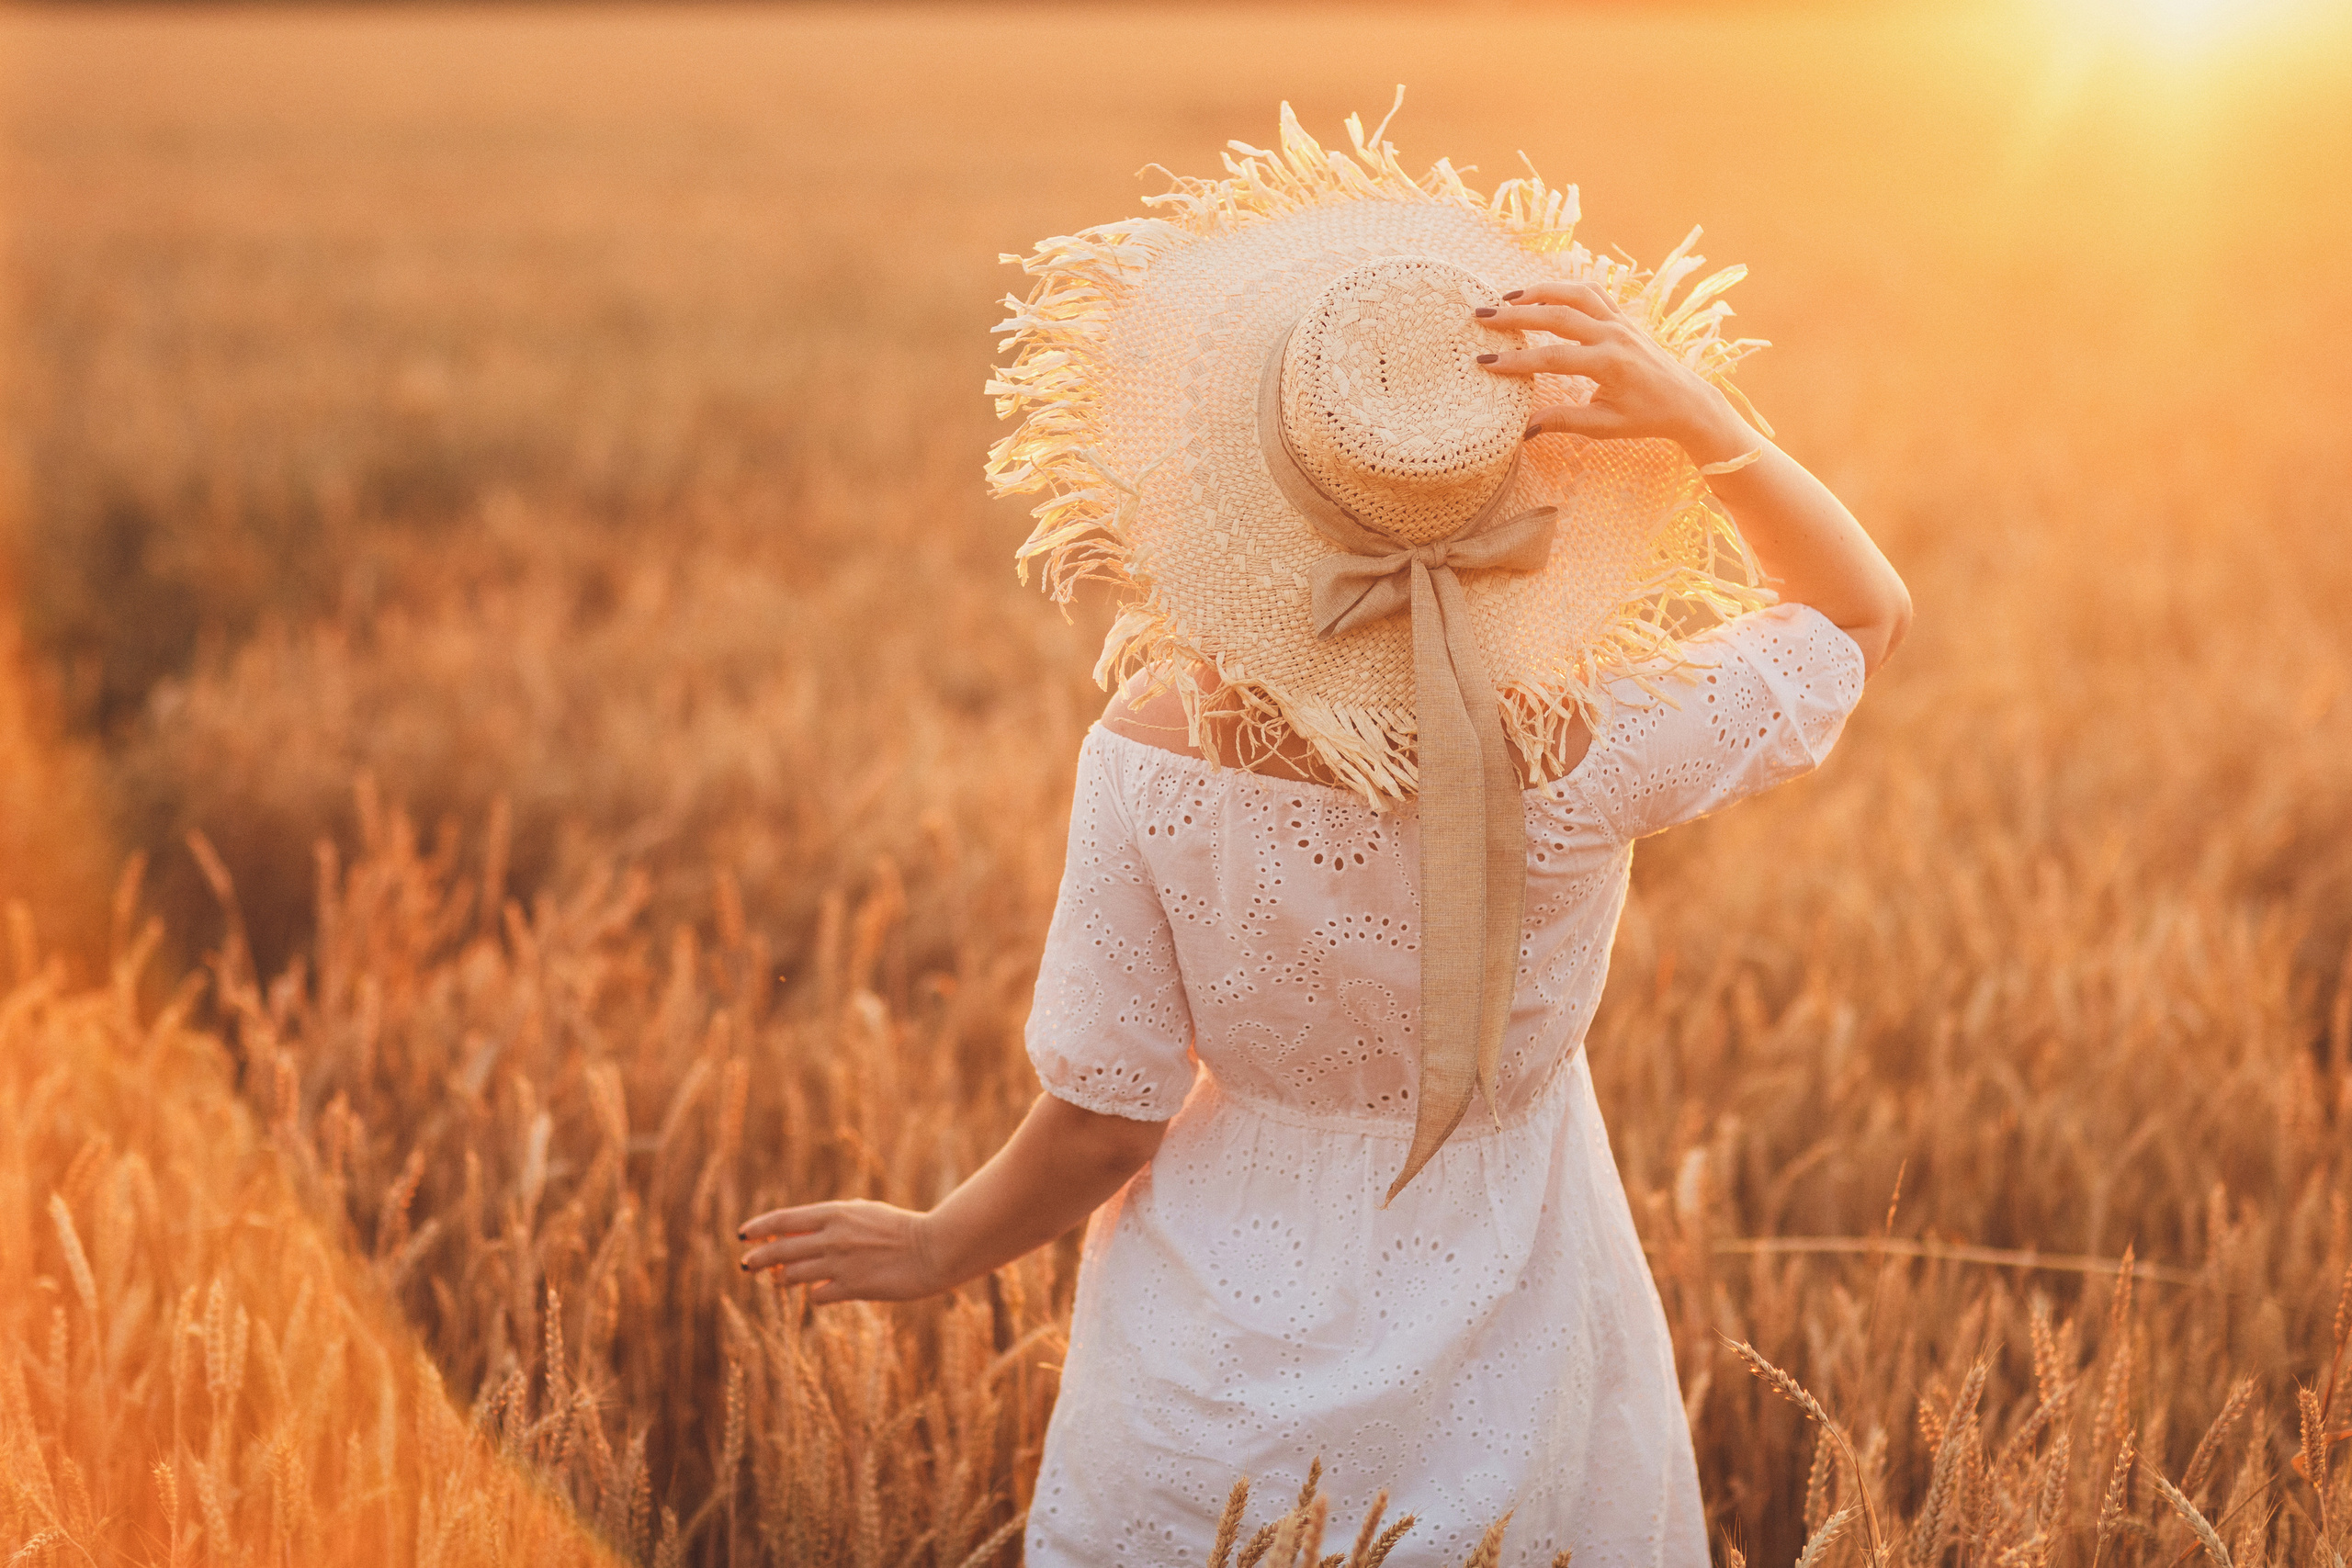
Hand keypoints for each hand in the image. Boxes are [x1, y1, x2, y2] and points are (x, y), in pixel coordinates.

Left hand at [737, 1199, 941, 1302]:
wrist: (933, 1249)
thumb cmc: (901, 1227)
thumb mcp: (865, 1212)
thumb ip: (835, 1218)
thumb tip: (805, 1227)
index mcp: (835, 1213)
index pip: (783, 1219)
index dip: (759, 1227)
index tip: (743, 1235)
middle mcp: (832, 1237)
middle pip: (779, 1249)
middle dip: (757, 1259)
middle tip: (745, 1265)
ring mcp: (840, 1264)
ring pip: (792, 1275)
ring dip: (781, 1279)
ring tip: (778, 1280)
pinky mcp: (852, 1288)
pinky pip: (818, 1295)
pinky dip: (814, 1294)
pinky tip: (818, 1293)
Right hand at [1472, 281, 1756, 464]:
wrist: (1686, 400)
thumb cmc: (1645, 417)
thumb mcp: (1602, 426)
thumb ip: (1562, 421)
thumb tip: (1523, 429)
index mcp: (1608, 364)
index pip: (1552, 357)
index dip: (1516, 361)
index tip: (1485, 363)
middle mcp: (1613, 335)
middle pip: (1557, 315)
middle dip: (1516, 315)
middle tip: (1483, 317)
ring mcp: (1620, 321)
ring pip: (1574, 293)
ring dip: (1538, 291)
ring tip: (1506, 298)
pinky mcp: (1622, 317)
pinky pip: (1591, 292)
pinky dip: (1564, 287)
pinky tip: (1542, 293)